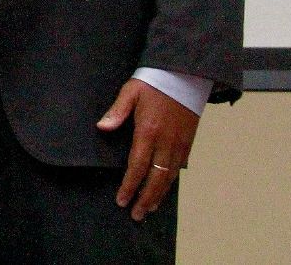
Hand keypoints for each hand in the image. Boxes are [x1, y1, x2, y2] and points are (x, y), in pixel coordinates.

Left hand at [97, 79, 199, 221]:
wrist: (186, 76)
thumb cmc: (154, 82)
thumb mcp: (131, 91)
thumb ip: (117, 111)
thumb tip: (102, 127)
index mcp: (148, 131)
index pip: (137, 166)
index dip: (129, 185)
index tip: (122, 200)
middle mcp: (165, 143)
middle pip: (155, 178)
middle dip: (145, 199)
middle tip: (136, 214)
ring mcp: (179, 144)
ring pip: (169, 177)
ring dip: (158, 195)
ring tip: (148, 209)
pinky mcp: (188, 143)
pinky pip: (178, 169)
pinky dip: (170, 182)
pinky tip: (163, 190)